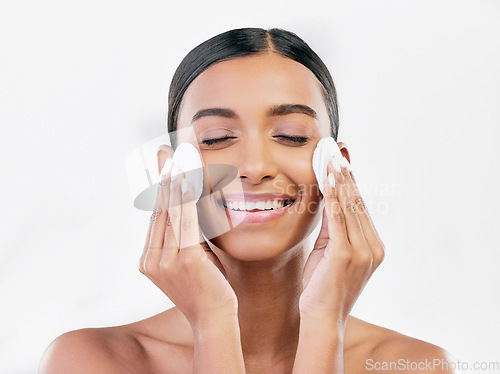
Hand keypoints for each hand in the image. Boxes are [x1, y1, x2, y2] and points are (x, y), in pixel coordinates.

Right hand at [139, 145, 237, 327]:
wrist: (215, 319)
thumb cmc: (207, 288)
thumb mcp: (192, 258)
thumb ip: (186, 235)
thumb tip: (189, 207)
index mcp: (149, 260)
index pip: (156, 217)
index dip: (160, 190)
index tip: (162, 168)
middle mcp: (151, 259)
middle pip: (159, 210)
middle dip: (162, 179)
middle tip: (164, 152)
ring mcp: (165, 261)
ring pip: (170, 213)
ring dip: (174, 183)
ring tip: (175, 159)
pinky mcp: (184, 260)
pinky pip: (186, 222)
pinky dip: (186, 200)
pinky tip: (187, 181)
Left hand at [299, 155, 384, 325]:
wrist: (322, 316)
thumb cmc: (323, 286)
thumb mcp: (330, 251)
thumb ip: (333, 228)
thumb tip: (329, 201)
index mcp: (373, 246)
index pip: (361, 208)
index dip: (351, 184)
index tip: (342, 163)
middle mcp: (373, 247)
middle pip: (358, 203)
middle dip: (345, 176)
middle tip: (335, 153)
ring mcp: (362, 251)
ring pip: (350, 207)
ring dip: (340, 181)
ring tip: (331, 160)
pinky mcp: (346, 254)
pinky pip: (339, 219)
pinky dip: (334, 197)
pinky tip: (329, 181)